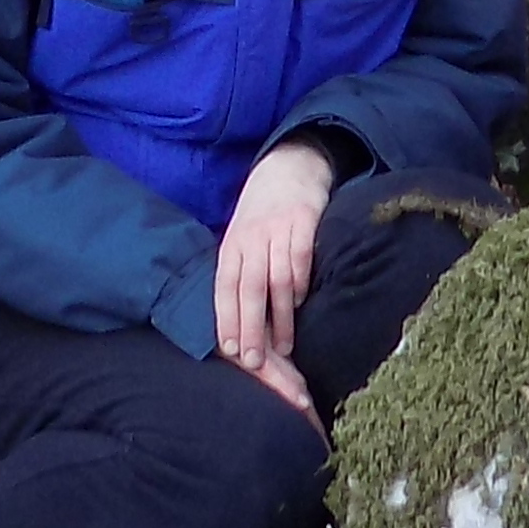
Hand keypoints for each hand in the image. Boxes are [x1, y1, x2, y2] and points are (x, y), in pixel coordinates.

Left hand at [213, 141, 337, 414]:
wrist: (288, 165)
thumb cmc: (262, 214)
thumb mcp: (242, 238)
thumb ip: (240, 272)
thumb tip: (237, 321)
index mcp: (231, 245)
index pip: (224, 287)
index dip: (226, 319)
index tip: (230, 351)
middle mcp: (251, 238)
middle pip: (249, 289)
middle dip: (250, 328)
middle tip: (254, 362)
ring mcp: (277, 229)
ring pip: (276, 280)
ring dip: (281, 317)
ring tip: (285, 348)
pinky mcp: (304, 221)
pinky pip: (301, 258)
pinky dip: (301, 284)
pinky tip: (303, 304)